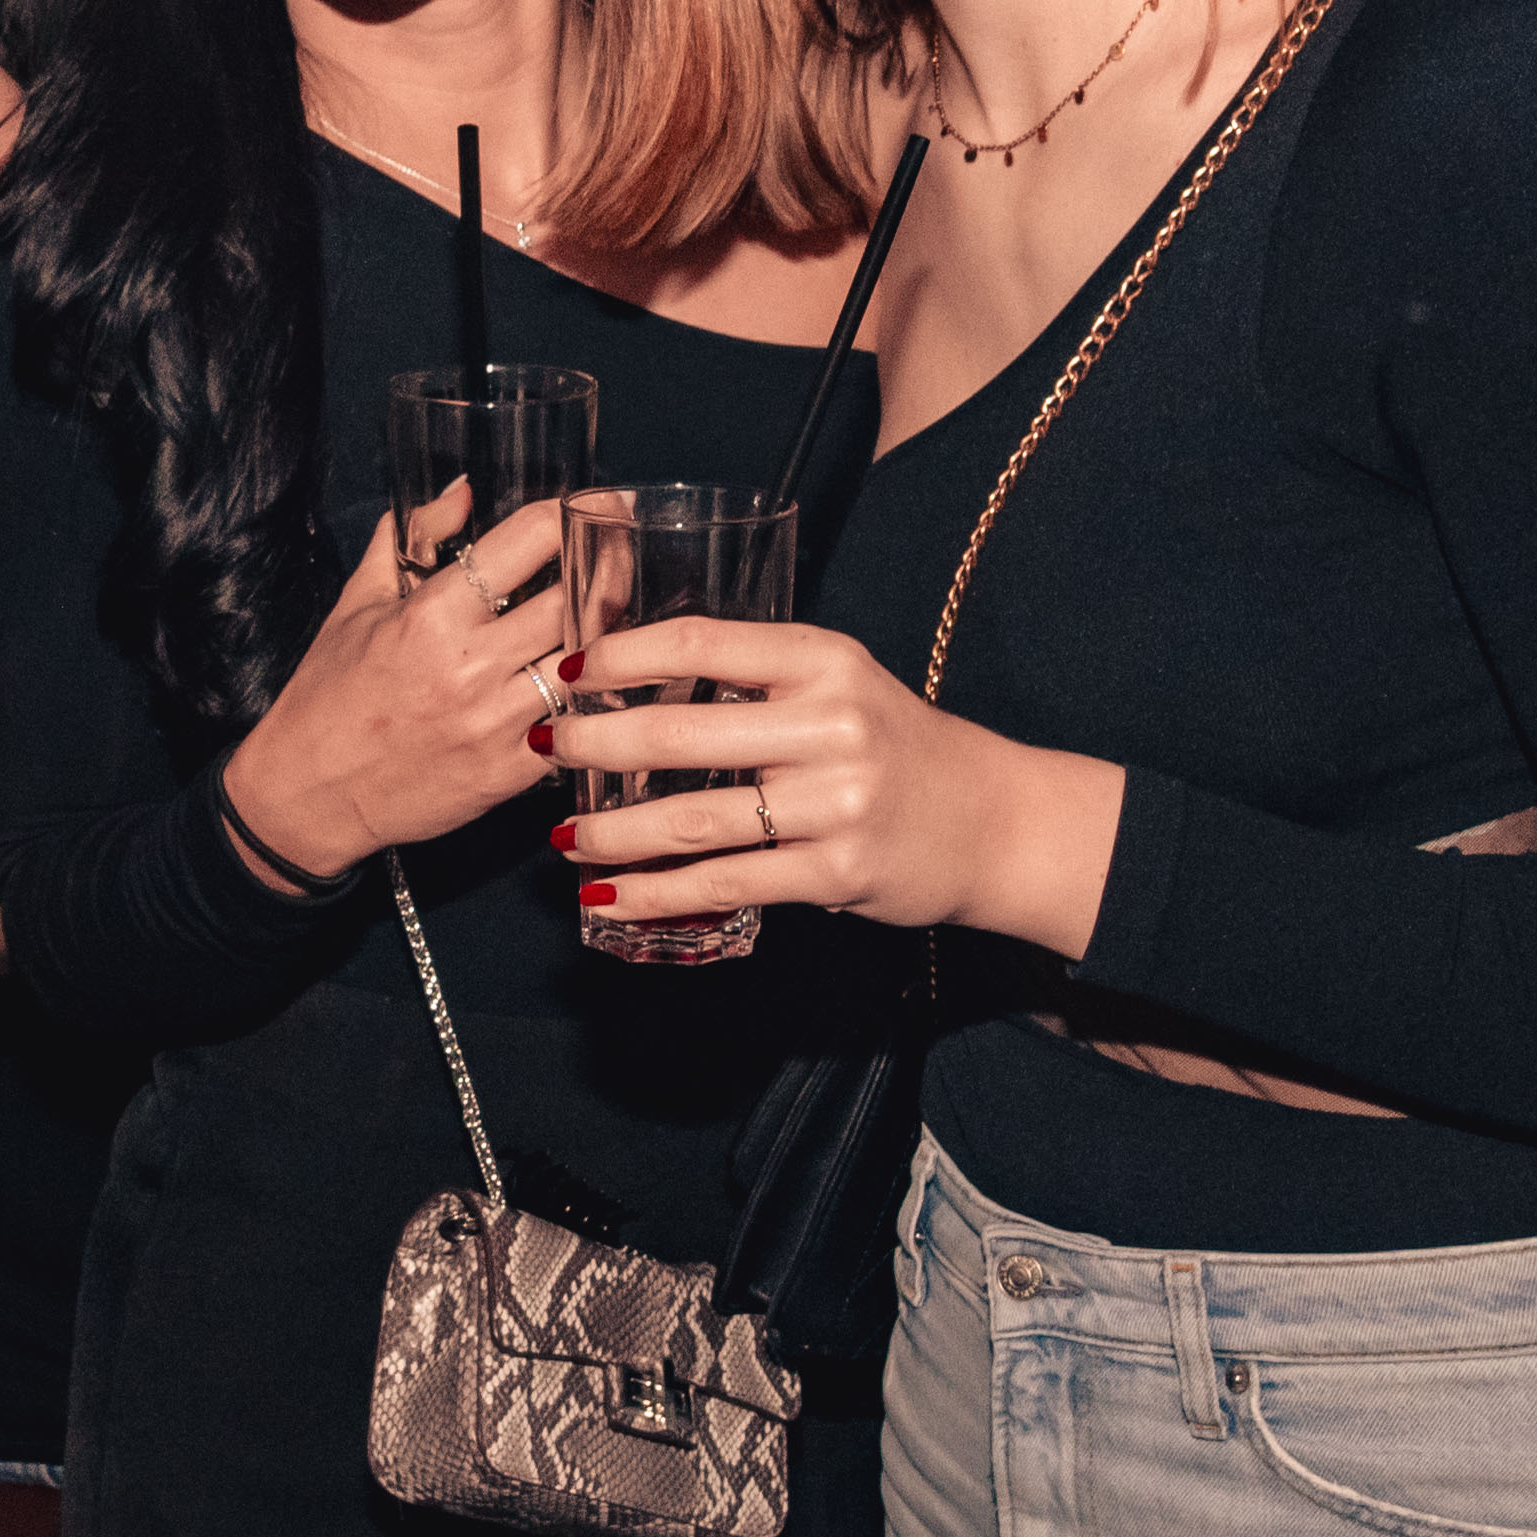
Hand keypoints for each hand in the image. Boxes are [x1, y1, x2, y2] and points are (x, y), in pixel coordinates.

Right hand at [219, 496, 580, 882]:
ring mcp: (495, 723)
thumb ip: (411, 537)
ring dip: (607, 637)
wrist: (310, 793)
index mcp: (432, 615)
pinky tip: (595, 684)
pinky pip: (576, 727)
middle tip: (619, 559)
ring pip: (589, 664)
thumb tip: (462, 491)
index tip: (594, 510)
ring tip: (616, 619)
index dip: (571, 516)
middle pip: (575, 599)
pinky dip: (590, 702)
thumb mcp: (358, 603)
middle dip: (607, 570)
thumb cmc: (328, 695)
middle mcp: (470, 666)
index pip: (529, 541)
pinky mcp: (509, 773)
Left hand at [543, 616, 1116, 951]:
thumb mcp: (840, 684)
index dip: (624, 654)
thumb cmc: (895, 746)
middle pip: (682, 731)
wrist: (993, 821)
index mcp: (825, 659)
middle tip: (544, 747)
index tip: (570, 668)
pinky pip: (726, 883)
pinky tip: (609, 896)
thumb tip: (637, 680)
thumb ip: (758, 677)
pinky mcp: (837, 873)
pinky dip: (656, 894)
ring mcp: (836, 803)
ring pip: (694, 820)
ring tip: (562, 835)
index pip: (704, 641)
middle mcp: (831, 724)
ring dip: (612, 832)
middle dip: (596, 743)